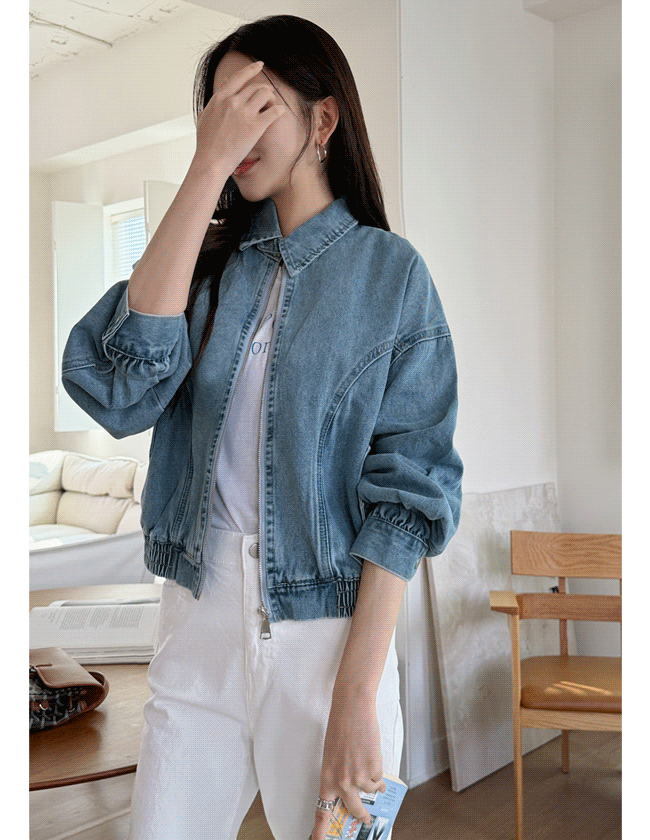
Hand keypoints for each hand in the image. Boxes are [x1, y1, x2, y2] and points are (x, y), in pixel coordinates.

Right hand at [194, 60, 286, 174]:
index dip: (252, 69)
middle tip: (266, 102)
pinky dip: (280, 110)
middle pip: (256, 86)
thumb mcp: (206, 116)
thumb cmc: (207, 144)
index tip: (260, 65)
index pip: (239, 77)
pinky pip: (275, 111)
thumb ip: (216, 100)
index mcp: (220, 98)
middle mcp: (233, 101)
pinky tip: (280, 113)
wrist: (211, 161)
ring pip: (266, 94)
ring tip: (270, 109)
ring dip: (271, 99)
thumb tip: (223, 86)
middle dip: (264, 92)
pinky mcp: (256, 126)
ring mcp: (245, 113)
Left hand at [309, 691, 386, 839]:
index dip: (321, 831)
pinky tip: (373, 757)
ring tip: (369, 765)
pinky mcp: (374, 770)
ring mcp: (359, 778)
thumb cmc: (340, 728)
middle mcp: (342, 783)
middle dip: (362, 817)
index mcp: (327, 779)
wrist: (352, 709)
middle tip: (366, 820)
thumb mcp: (333, 757)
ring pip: (370, 792)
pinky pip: (379, 779)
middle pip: (354, 810)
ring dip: (373, 784)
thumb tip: (352, 791)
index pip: (322, 812)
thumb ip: (339, 775)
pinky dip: (379, 772)